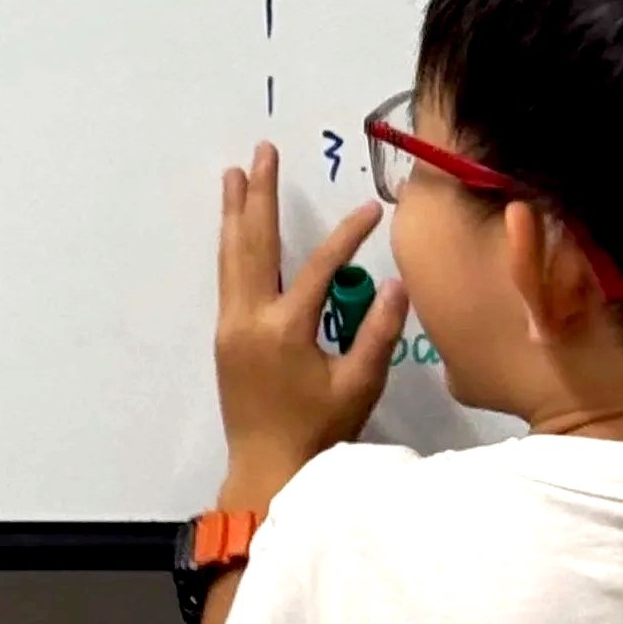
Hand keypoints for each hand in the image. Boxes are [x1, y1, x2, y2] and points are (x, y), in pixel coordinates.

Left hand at [214, 142, 409, 510]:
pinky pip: (227, 276)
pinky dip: (232, 245)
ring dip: (236, 213)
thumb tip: (397, 285)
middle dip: (260, 195)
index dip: (347, 236)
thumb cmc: (318, 433)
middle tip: (262, 152)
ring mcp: (232, 325)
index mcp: (285, 329)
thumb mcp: (359, 387)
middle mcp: (250, 318)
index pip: (321, 267)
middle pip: (255, 243)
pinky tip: (235, 229)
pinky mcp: (225, 335)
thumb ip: (378, 334)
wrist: (266, 471)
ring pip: (232, 255)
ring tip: (235, 175)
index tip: (370, 211)